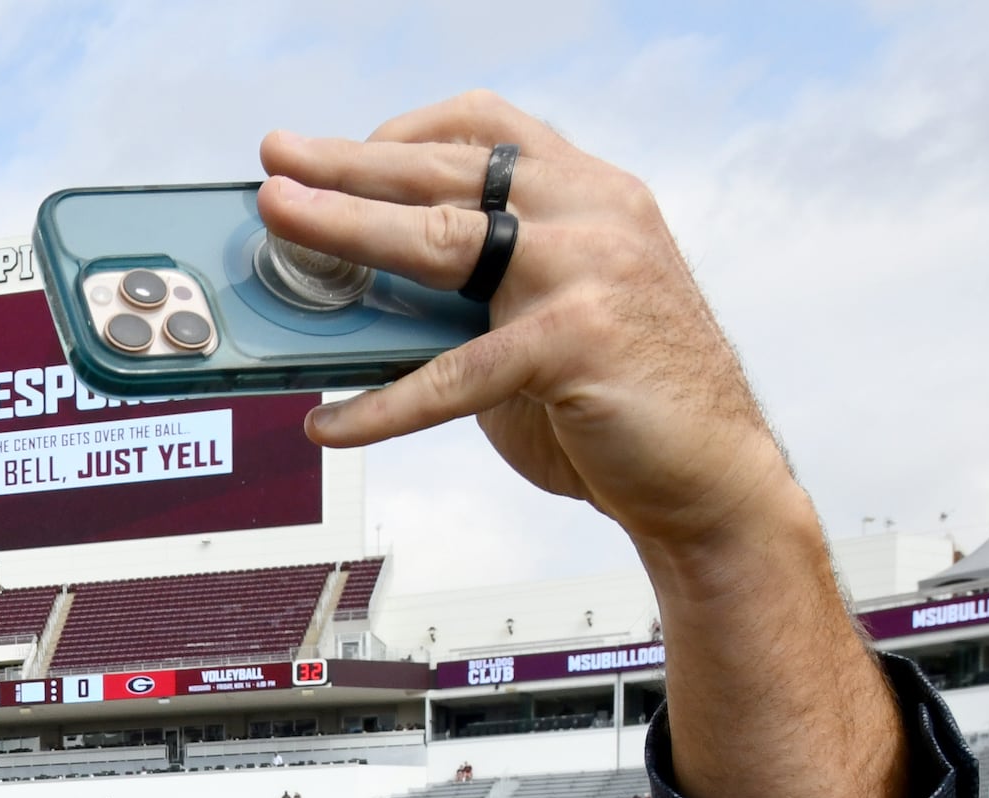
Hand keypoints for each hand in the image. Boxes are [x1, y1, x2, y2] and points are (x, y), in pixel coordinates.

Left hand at [262, 102, 800, 561]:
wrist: (711, 478)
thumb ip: (472, 296)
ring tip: (281, 229)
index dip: (402, 132)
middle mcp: (593, 211)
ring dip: (345, 231)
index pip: (486, 128)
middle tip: (276, 162)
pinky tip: (331, 422)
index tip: (336, 150)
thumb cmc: (620, 400)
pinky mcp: (576, 343)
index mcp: (589, 191)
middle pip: (443, 172)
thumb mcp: (542, 322)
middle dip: (346, 165)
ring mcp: (588, 269)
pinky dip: (383, 404)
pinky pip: (453, 374)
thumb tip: (361, 300)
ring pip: (439, 242)